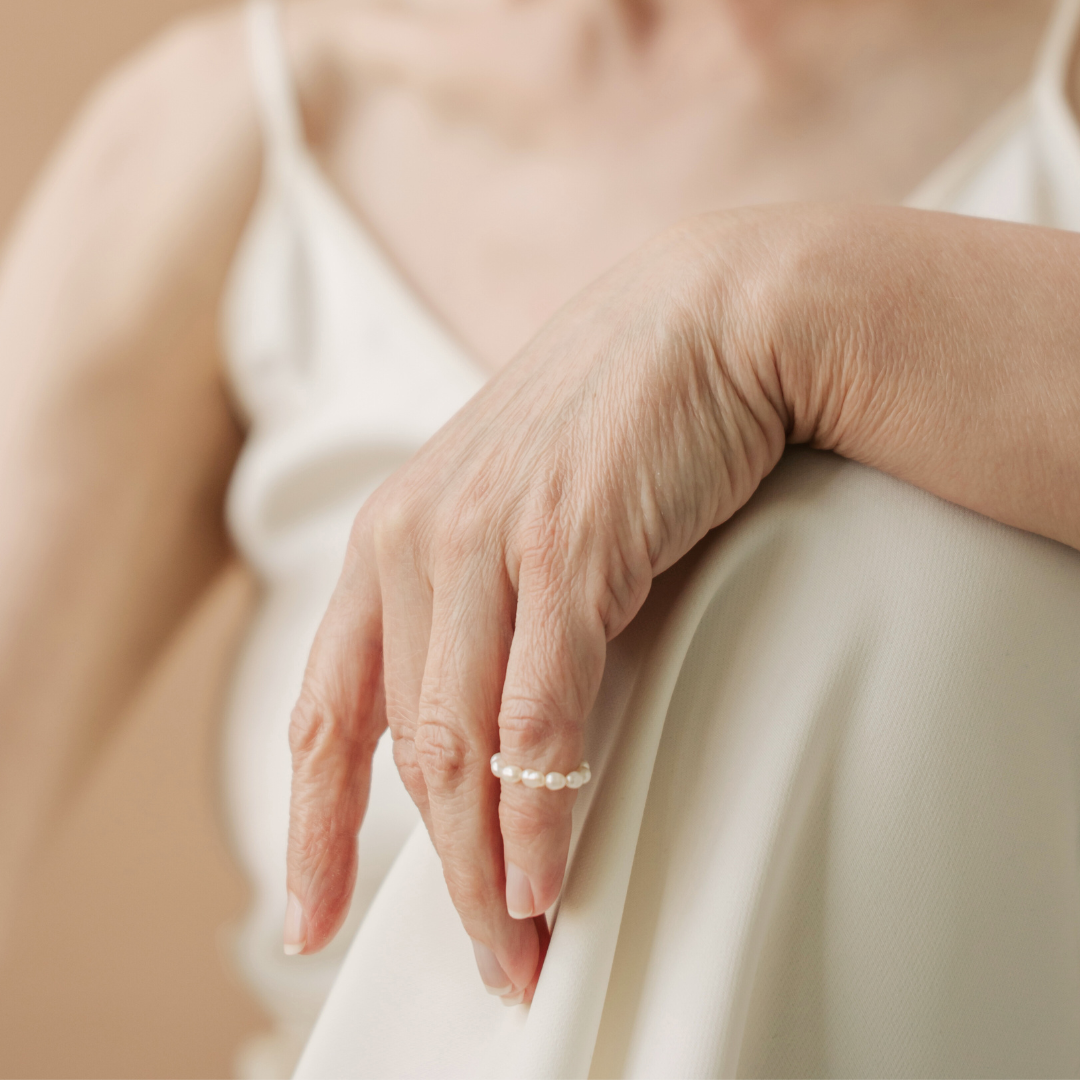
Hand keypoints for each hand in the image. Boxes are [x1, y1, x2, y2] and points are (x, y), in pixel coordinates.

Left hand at [280, 212, 792, 998]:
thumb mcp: (522, 518)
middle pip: (403, 752)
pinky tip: (549, 878)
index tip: (308, 920)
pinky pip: (539, 716)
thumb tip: (493, 737)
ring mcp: (486, 543)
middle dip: (435, 875)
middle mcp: (416, 542)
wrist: (705, 322)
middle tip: (484, 960)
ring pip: (461, 747)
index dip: (311, 826)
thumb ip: (489, 611)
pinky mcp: (567, 548)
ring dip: (486, 866)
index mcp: (390, 540)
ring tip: (518, 946)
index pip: (324, 711)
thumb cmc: (617, 429)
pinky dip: (541, 810)